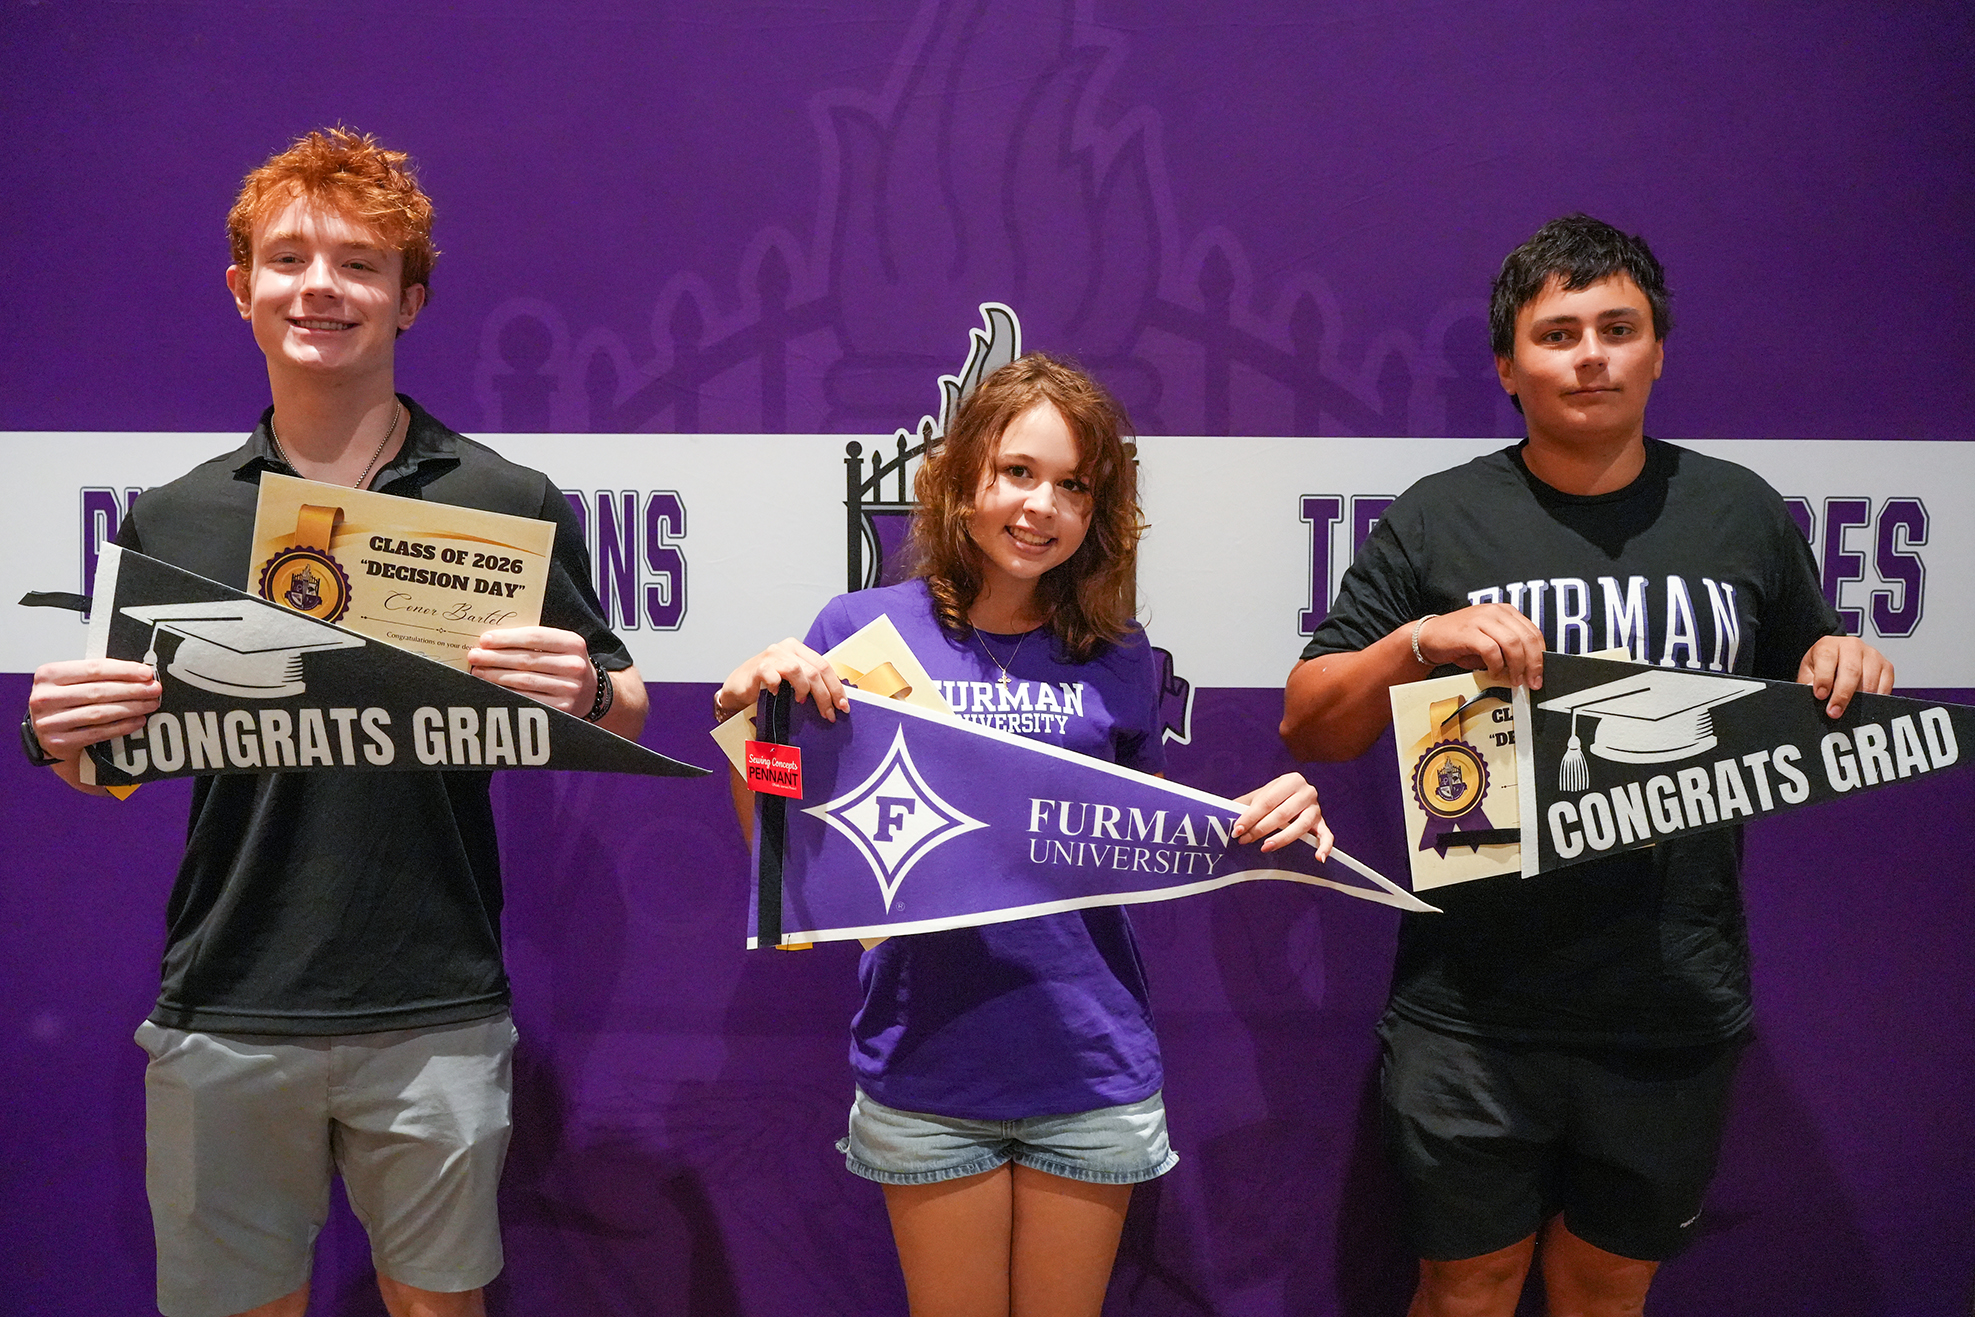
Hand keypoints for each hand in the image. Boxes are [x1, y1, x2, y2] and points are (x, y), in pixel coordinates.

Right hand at [28, 658, 161, 758]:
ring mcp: (49, 721)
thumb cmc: (65, 703)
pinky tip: (138, 720)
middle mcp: (44, 697)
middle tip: (155, 689)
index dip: (124, 670)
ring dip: (131, 707)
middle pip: (98, 691)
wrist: (45, 734)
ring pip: (99, 712)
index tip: (147, 673)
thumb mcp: (73, 683)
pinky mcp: (58, 742)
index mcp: (48, 675)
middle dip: (132, 689)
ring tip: (150, 704)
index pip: (93, 668)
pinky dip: (121, 726)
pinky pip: (97, 733)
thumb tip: (141, 673)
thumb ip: (98, 675)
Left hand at [469, 626, 592, 715]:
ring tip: (478, 671)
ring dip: (496, 676)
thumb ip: (532, 640)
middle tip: (474, 656)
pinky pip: (527, 699)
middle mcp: (574, 665)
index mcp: (573, 643)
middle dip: (495, 658)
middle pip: (526, 660)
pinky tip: (493, 687)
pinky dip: (506, 692)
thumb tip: (492, 641)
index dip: (507, 638)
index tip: (484, 640)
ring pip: (524, 681)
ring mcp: (569, 688)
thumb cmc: (565, 662)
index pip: (534, 637)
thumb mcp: (559, 645)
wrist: (591, 690)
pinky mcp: (562, 708)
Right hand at [717, 639, 847, 722]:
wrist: (737, 688)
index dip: (836, 687)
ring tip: (801, 702)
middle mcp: (787, 649)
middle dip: (826, 695)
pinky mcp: (758, 667)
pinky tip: (778, 695)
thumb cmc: (766, 685)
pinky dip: (779, 687)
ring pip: (799, 671)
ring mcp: (772, 656)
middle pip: (815, 670)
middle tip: (829, 714)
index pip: (824, 666)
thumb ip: (809, 682)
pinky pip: (774, 676)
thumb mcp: (791, 680)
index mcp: (798, 650)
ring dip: (804, 690)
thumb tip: (834, 700)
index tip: (843, 706)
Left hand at [1231, 772, 1332, 856]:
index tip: (1236, 830)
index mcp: (1291, 780)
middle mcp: (1307, 792)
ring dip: (1282, 838)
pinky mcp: (1323, 824)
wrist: (1291, 798)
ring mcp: (1317, 809)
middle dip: (1260, 829)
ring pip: (1301, 826)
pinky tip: (1319, 858)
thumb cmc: (1271, 799)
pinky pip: (1327, 836)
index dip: (1250, 816)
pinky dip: (1325, 847)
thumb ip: (1243, 805)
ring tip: (1265, 848)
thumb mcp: (1258, 797)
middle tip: (1244, 840)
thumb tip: (1221, 815)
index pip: (1267, 801)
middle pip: (1282, 813)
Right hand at [1412, 604, 1546, 689]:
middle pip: (1527, 639)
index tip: (1540, 674)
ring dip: (1517, 667)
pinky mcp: (1469, 631)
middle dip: (1533, 664)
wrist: (1429, 636)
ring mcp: (1482, 619)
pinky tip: (1492, 673)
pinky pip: (1491, 650)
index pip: (1534, 633)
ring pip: (1512, 644)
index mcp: (1505, 612)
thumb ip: (1510, 649)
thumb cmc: (1461, 640)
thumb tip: (1529, 670)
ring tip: (1514, 680)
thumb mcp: (1490, 640)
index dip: (1541, 656)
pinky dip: (1496, 665)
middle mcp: (1496, 612)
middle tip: (1531, 682)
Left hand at [1797, 635, 1893, 717]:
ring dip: (1860, 698)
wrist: (1837, 658)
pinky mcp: (1886, 665)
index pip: (1827, 658)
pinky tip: (1865, 704)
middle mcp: (1852, 646)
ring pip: (1869, 679)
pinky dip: (1876, 697)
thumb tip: (1816, 693)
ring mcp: (1872, 654)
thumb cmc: (1821, 666)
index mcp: (1828, 644)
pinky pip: (1885, 684)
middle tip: (1835, 711)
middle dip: (1842, 694)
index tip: (1820, 696)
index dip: (1824, 679)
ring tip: (1849, 711)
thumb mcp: (1808, 672)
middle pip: (1851, 670)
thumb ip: (1809, 682)